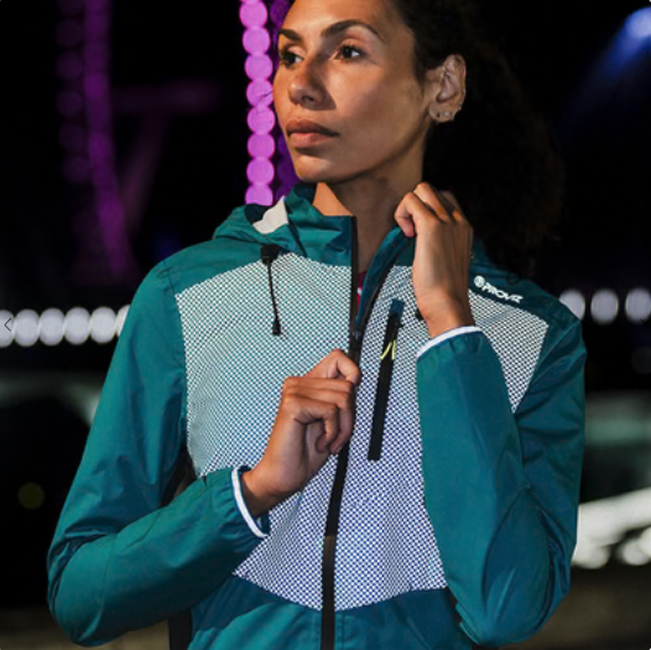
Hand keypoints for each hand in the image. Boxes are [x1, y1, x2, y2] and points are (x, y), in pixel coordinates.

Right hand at [245, 350, 361, 509]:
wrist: (284, 475)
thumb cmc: (304, 452)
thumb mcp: (332, 421)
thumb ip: (340, 398)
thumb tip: (355, 379)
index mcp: (308, 384)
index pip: (337, 358)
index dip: (353, 372)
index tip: (352, 395)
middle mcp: (299, 384)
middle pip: (347, 385)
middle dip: (350, 416)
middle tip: (337, 434)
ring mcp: (294, 392)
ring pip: (343, 398)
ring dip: (342, 428)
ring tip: (329, 440)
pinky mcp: (293, 404)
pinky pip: (331, 411)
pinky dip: (332, 432)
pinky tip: (320, 441)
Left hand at [394, 182, 474, 337]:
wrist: (448, 302)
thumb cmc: (444, 290)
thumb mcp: (447, 262)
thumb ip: (441, 246)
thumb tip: (421, 240)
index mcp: (464, 228)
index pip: (444, 199)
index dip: (425, 212)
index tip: (419, 235)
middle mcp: (458, 220)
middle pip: (432, 190)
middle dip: (415, 206)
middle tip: (411, 232)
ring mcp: (446, 221)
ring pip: (422, 189)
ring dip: (408, 207)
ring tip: (408, 232)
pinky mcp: (431, 226)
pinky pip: (411, 200)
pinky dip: (402, 214)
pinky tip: (406, 236)